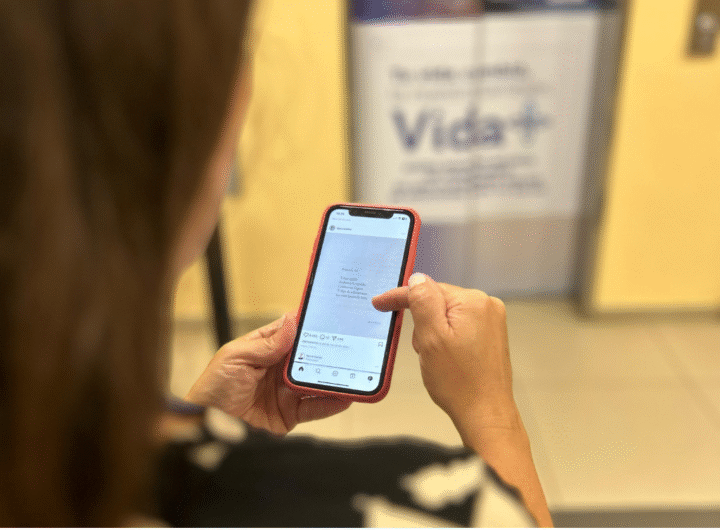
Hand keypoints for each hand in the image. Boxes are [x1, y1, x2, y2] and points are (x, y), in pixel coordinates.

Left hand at [185, 311, 349, 434]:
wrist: (206, 423)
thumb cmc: (214, 386)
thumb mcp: (236, 356)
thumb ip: (267, 343)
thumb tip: (291, 321)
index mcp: (266, 349)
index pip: (293, 334)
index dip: (311, 326)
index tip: (331, 319)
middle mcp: (279, 369)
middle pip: (311, 357)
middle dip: (330, 352)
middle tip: (350, 346)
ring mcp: (287, 392)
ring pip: (317, 382)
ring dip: (335, 378)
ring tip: (355, 372)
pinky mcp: (290, 414)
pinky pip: (315, 407)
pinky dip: (331, 402)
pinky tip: (345, 396)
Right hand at [372, 274, 519, 442]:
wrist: (485, 413)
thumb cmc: (458, 383)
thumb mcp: (431, 339)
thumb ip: (422, 303)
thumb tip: (417, 279)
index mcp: (472, 302)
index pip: (427, 289)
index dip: (400, 297)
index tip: (380, 303)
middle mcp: (486, 305)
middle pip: (438, 302)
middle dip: (422, 323)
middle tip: (422, 351)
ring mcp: (492, 320)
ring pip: (447, 315)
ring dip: (433, 333)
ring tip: (437, 360)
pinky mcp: (492, 335)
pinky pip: (459, 326)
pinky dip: (446, 339)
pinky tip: (447, 359)